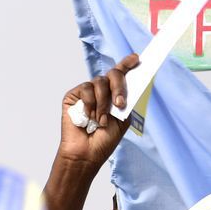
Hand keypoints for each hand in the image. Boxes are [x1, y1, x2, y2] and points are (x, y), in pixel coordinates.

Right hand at [55, 55, 140, 170]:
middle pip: (113, 74)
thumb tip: (133, 83)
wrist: (87, 152)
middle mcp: (102, 90)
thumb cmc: (105, 138)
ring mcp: (87, 92)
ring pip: (100, 82)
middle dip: (119, 87)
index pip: (121, 75)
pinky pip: (86, 89)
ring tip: (101, 120)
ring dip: (104, 103)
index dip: (128, 64)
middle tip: (120, 104)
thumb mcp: (123, 118)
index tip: (136, 57)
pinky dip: (90, 104)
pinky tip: (89, 117)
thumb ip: (127, 101)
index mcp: (115, 95)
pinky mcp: (73, 95)